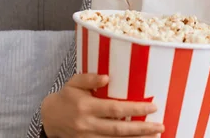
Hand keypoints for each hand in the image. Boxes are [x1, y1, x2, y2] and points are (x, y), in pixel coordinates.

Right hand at [41, 73, 163, 137]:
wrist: (50, 118)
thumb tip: (107, 77)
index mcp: (86, 107)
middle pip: (118, 129)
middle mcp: (87, 124)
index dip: (134, 108)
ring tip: (155, 137)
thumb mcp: (74, 82)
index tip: (153, 107)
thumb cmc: (67, 96)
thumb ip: (89, 78)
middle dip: (141, 129)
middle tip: (160, 126)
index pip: (114, 109)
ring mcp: (88, 137)